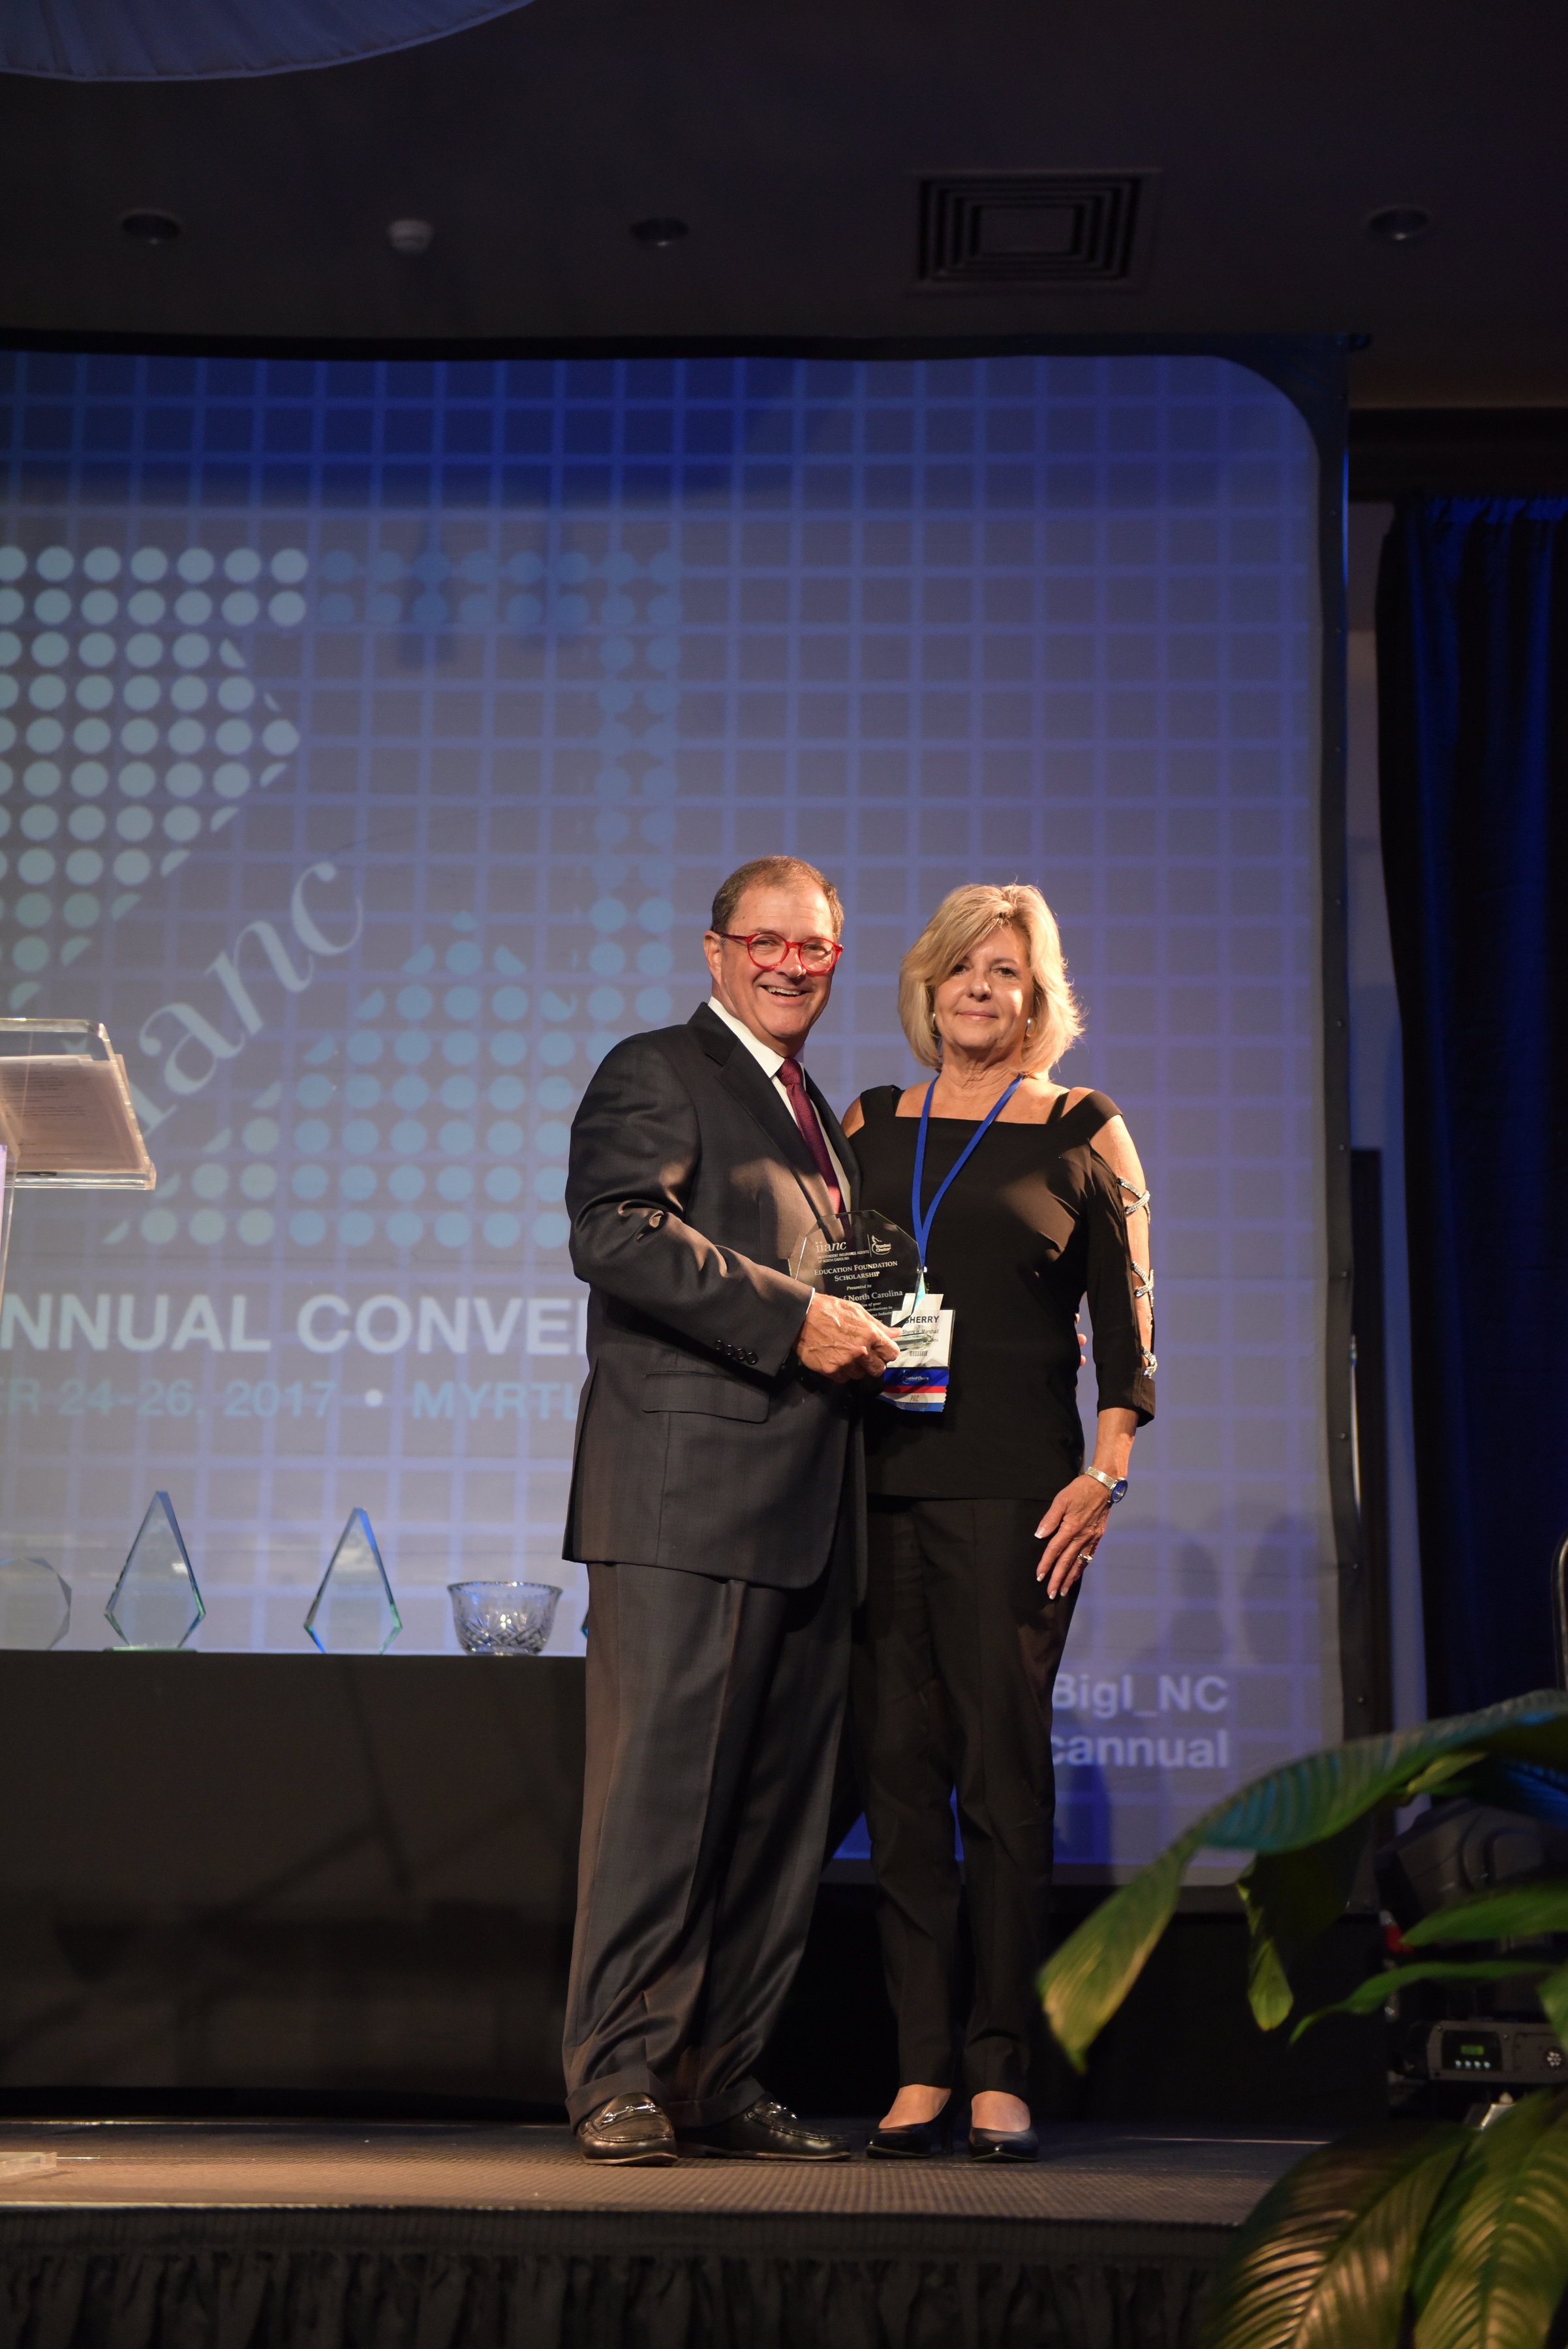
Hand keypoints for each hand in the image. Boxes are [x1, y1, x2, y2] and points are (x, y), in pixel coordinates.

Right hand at [796, 1291, 899, 1382]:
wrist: (802, 1315)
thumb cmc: (829, 1309)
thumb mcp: (857, 1311)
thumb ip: (878, 1325)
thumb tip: (896, 1333)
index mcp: (870, 1334)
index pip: (892, 1353)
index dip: (887, 1352)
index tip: (882, 1352)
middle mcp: (860, 1351)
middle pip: (878, 1369)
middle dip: (873, 1364)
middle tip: (864, 1356)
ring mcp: (845, 1362)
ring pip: (860, 1375)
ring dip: (856, 1368)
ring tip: (845, 1355)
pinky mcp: (831, 1370)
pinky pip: (843, 1378)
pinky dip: (841, 1372)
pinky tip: (835, 1359)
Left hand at [1035, 1475, 1113, 1598]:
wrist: (1104, 1485)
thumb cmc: (1080, 1490)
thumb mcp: (1061, 1500)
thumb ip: (1050, 1518)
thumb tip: (1039, 1535)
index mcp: (1071, 1528)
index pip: (1055, 1550)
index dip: (1046, 1564)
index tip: (1039, 1576)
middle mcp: (1082, 1536)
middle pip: (1067, 1562)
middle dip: (1058, 1579)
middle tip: (1051, 1593)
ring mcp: (1091, 1538)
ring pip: (1079, 1563)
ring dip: (1070, 1578)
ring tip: (1063, 1590)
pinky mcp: (1097, 1537)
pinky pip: (1088, 1556)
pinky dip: (1081, 1568)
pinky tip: (1076, 1575)